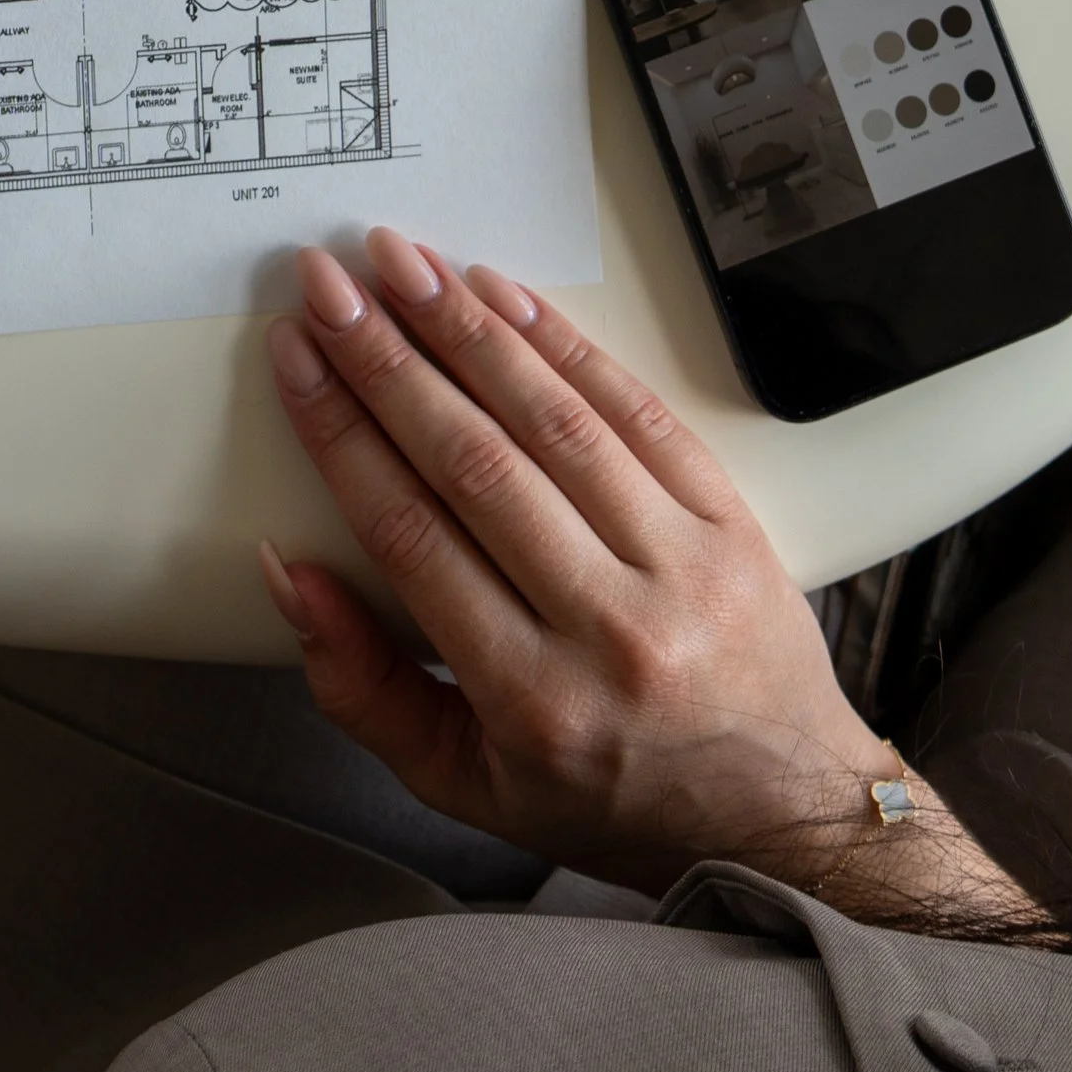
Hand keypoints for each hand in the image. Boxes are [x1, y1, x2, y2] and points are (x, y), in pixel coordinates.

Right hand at [262, 230, 1037, 923]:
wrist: (781, 809)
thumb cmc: (611, 798)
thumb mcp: (466, 785)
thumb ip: (364, 689)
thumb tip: (289, 571)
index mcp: (533, 701)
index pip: (412, 536)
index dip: (341, 433)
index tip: (296, 358)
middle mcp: (611, 626)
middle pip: (475, 462)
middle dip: (388, 359)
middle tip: (328, 284)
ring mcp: (681, 563)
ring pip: (557, 421)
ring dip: (469, 329)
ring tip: (402, 262)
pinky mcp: (731, 519)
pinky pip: (637, 411)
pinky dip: (565, 344)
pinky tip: (504, 294)